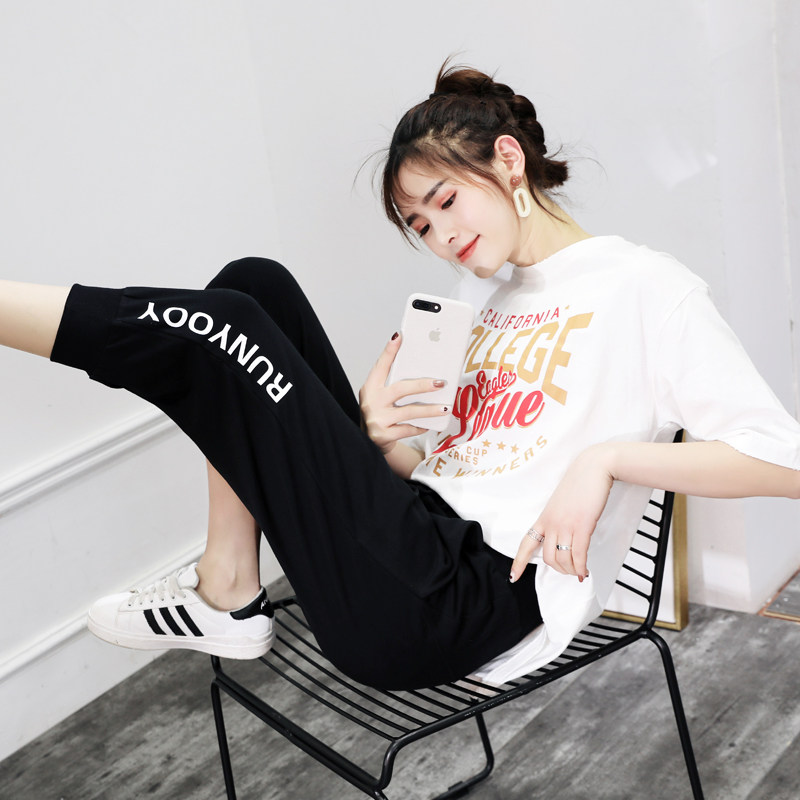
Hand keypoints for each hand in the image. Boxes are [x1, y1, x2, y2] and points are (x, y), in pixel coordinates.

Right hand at [359, 332, 450, 454]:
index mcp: (370, 387)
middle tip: (440, 383)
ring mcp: (377, 419)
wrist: (368, 443)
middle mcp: (371, 402)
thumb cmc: (380, 414)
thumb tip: (423, 370)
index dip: (389, 351)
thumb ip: (394, 383)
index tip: (399, 336)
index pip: (380, 366)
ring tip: (445, 407)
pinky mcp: (383, 435)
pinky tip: (430, 423)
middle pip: (400, 389)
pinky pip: (408, 428)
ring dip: (429, 409)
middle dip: (422, 385)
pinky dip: (421, 426)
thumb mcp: (380, 396)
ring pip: (409, 411)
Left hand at [510, 444, 613, 582]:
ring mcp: (566, 525)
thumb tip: (564, 537)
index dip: (519, 562)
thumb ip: (558, 519)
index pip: (526, 543)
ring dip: (571, 570)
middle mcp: (551, 523)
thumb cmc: (580, 483)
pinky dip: (581, 567)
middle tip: (569, 571)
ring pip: (562, 559)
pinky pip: (579, 555)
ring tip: (579, 571)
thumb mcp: (561, 503)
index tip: (513, 577)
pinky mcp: (582, 526)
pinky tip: (585, 572)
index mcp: (544, 517)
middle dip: (559, 570)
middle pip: (547, 558)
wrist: (594, 467)